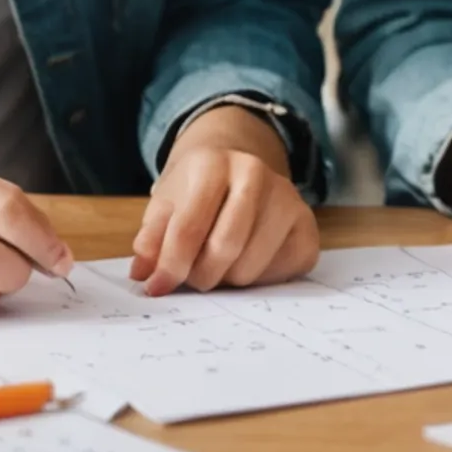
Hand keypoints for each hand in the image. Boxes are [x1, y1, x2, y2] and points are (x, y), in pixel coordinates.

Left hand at [130, 104, 316, 294]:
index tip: (156, 288)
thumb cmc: (196, 191)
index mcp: (214, 163)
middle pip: (224, 249)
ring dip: (226, 279)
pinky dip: (257, 280)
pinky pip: (278, 274)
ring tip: (218, 264)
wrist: (237, 167)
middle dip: (200, 276)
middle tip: (191, 278)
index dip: (169, 266)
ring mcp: (288, 198)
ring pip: (250, 268)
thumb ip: (151, 239)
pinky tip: (246, 261)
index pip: (188, 228)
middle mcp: (256, 173)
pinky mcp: (307, 225)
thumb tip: (144, 273)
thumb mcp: (165, 205)